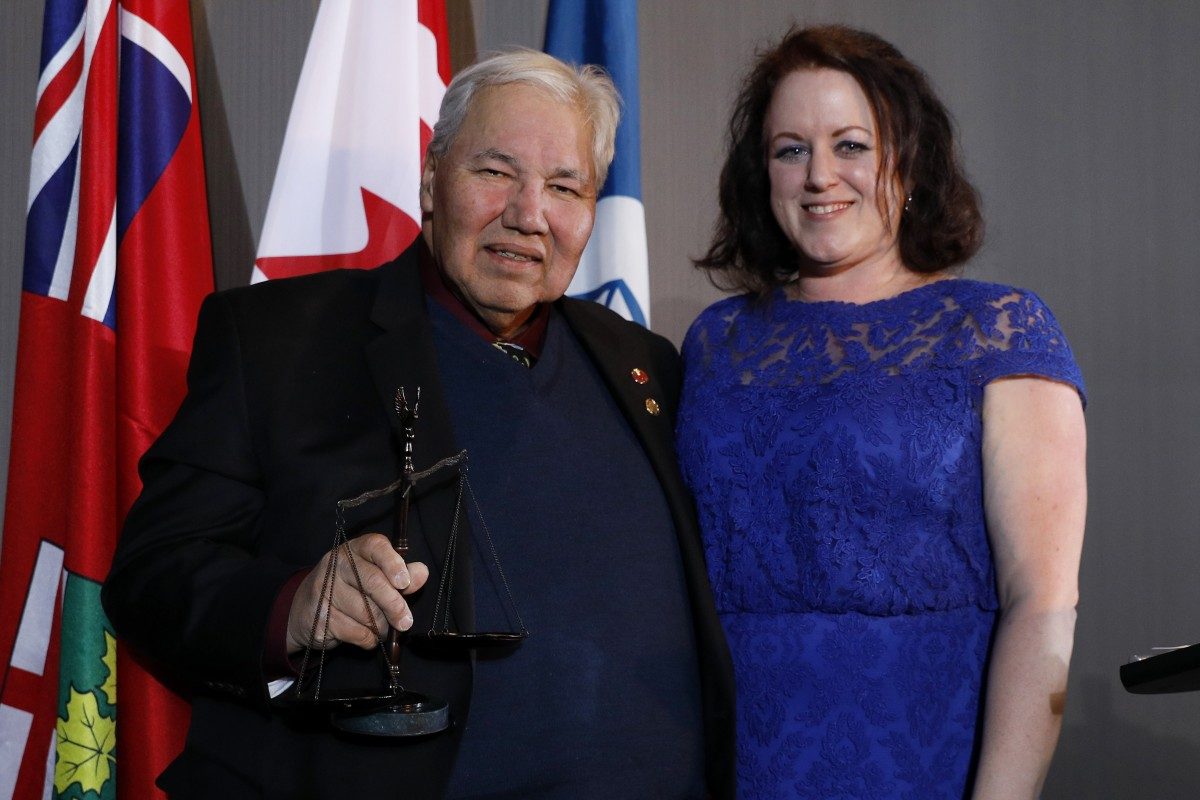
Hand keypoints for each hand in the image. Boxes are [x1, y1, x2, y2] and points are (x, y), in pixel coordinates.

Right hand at [285, 533, 429, 653]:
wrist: (305, 611)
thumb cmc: (349, 590)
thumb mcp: (374, 576)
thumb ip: (400, 575)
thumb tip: (421, 572)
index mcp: (355, 549)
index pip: (375, 546)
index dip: (393, 563)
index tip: (404, 582)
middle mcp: (337, 564)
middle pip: (373, 582)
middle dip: (395, 605)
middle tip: (406, 622)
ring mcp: (325, 589)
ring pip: (366, 612)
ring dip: (382, 626)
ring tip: (382, 627)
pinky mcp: (320, 616)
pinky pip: (356, 632)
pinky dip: (368, 639)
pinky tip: (367, 635)